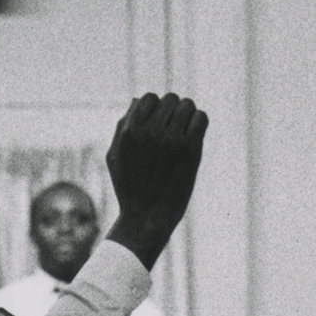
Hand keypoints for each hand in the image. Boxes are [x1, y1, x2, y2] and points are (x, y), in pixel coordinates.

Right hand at [104, 92, 209, 266]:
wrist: (147, 217)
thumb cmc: (129, 187)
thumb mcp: (115, 156)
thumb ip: (122, 127)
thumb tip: (137, 101)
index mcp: (129, 131)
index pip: (149, 98)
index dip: (155, 108)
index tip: (158, 122)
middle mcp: (150, 132)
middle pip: (170, 99)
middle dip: (172, 111)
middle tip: (173, 129)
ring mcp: (171, 140)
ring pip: (187, 105)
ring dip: (187, 115)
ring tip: (183, 132)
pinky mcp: (190, 150)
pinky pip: (201, 118)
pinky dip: (199, 122)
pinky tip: (194, 136)